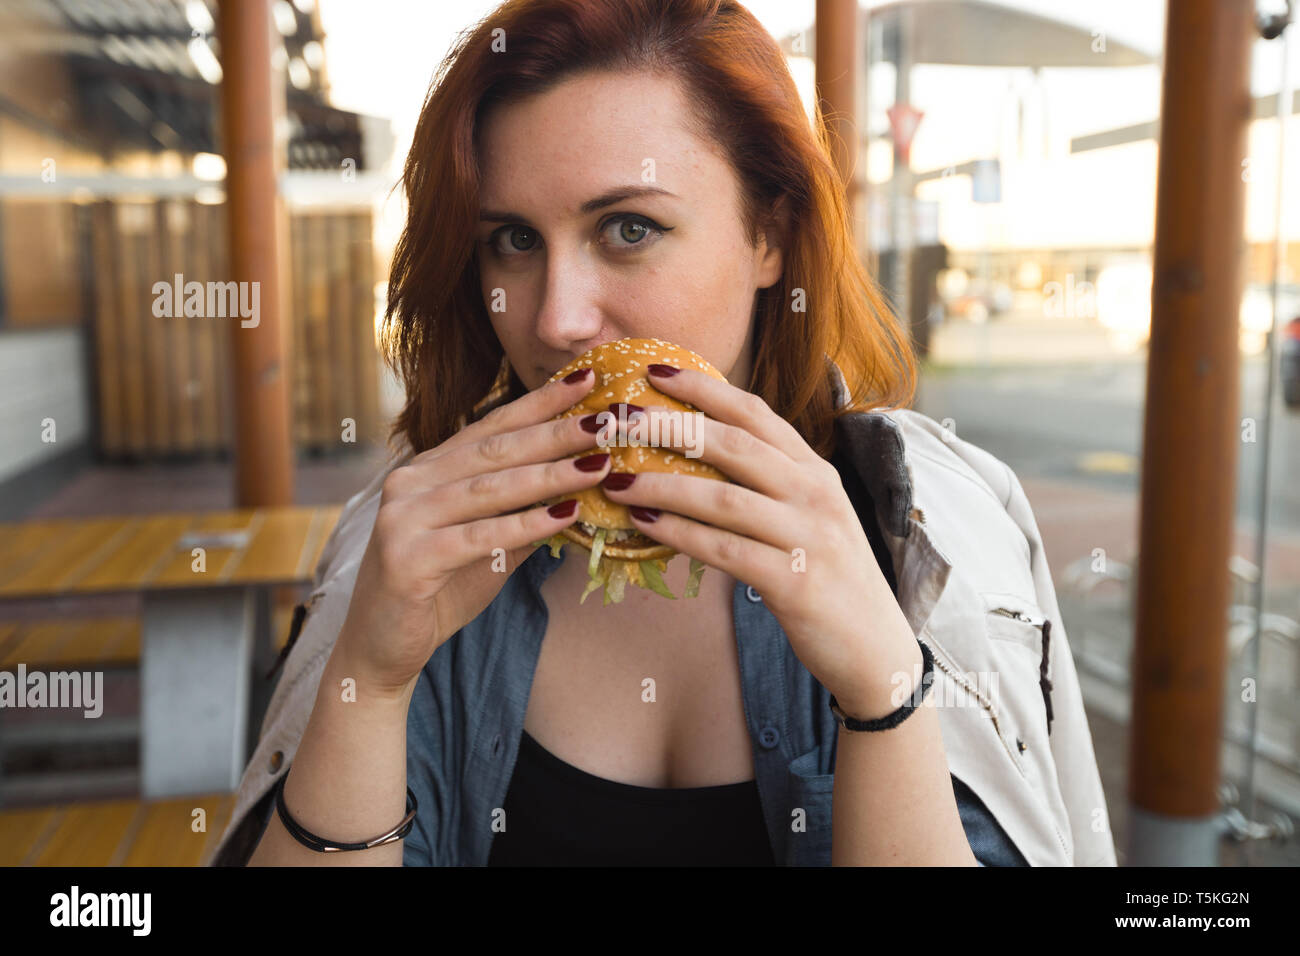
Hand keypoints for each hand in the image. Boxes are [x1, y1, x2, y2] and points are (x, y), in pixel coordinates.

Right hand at [334, 369, 611, 695]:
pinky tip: (566, 516)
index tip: (587, 380)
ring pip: (490, 488)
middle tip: (607, 417)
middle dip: (556, 432)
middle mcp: (410, 483)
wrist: (381, 649)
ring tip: (598, 463)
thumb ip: (523, 515)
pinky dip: (525, 525)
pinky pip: (477, 537)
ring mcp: (402, 518)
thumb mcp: (490, 547)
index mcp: (428, 470)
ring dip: (550, 474)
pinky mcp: (406, 558)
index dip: (540, 403)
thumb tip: (582, 489)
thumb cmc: (438, 593)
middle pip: (496, 450)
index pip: (492, 427)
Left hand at [599, 363, 920, 712]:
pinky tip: (644, 524)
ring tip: (617, 479)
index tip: (653, 370)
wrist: (875, 647)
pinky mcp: (795, 581)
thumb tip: (695, 457)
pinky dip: (681, 534)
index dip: (702, 388)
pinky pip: (726, 549)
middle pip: (734, 444)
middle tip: (618, 421)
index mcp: (815, 469)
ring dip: (663, 485)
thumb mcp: (807, 516)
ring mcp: (809, 535)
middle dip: (670, 428)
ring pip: (723, 496)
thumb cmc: (827, 577)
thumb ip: (766, 483)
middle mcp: (815, 492)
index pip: (754, 413)